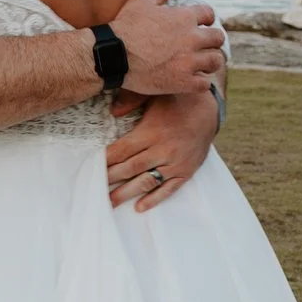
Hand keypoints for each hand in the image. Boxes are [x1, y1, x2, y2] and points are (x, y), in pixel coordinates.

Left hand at [105, 88, 217, 211]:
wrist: (210, 110)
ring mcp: (175, 163)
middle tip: (94, 187)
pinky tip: (140, 207)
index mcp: (152, 131)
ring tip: (109, 202)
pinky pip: (168, 189)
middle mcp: (163, 150)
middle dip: (111, 179)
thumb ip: (132, 100)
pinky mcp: (186, 172)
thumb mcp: (154, 94)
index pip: (122, 150)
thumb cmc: (177, 100)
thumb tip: (113, 111)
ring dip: (126, 193)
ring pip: (146, 182)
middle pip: (130, 168)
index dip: (106, 160)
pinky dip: (154, 199)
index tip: (92, 167)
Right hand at [112, 0, 225, 99]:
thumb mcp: (142, 1)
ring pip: (215, 61)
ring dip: (211, 61)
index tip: (203, 24)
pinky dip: (201, 83)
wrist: (114, 55)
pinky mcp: (183, 82)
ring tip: (204, 63)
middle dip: (213, 40)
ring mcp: (188, 61)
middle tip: (206, 45)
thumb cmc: (126, 27)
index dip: (207, 18)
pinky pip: (204, 84)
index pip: (209, 14)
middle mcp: (191, 38)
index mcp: (184, 17)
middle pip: (217, 38)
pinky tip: (194, 80)